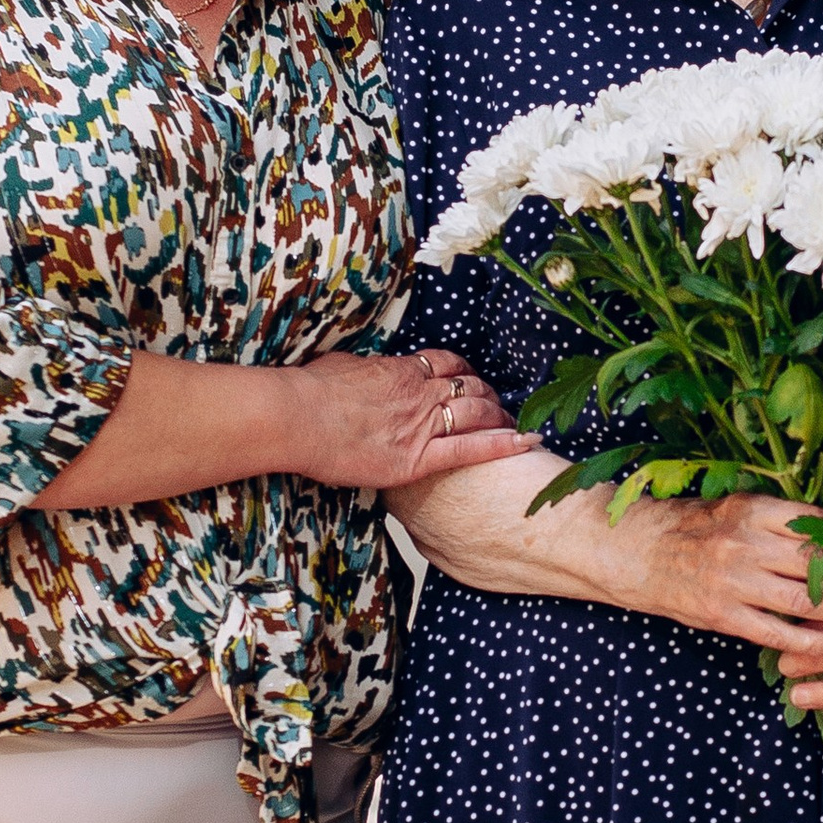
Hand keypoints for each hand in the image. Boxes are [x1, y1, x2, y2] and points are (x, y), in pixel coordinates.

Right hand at [277, 348, 534, 492]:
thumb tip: (367, 370)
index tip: (471, 377)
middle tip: (499, 405)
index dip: (464, 371)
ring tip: (517, 424)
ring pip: (477, 413)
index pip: (446, 364)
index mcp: (400, 369)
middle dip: (489, 395)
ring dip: (500, 417)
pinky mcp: (417, 458)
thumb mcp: (342, 366)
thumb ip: (366, 370)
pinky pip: (469, 449)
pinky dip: (502, 445)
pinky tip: (526, 443)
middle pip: (469, 387)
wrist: (297, 416)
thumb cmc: (309, 392)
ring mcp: (421, 424)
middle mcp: (419, 393)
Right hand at [636, 493, 822, 661]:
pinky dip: (816, 643)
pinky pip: (780, 633)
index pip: (819, 524)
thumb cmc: (692, 528)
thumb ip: (780, 519)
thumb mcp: (735, 508)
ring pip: (808, 599)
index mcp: (754, 509)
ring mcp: (735, 581)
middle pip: (822, 561)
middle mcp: (747, 542)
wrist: (635, 551)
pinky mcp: (724, 615)